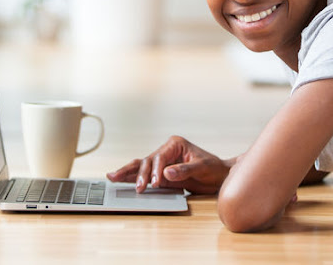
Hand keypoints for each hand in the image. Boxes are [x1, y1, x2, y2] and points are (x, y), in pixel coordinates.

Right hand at [106, 135, 232, 193]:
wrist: (219, 176)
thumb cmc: (213, 168)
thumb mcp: (202, 168)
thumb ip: (185, 170)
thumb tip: (167, 173)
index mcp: (175, 144)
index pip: (160, 157)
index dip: (155, 170)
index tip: (154, 183)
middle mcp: (166, 151)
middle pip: (147, 161)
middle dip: (139, 173)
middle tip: (138, 187)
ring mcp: (162, 162)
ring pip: (141, 166)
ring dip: (128, 173)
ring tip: (112, 177)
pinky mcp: (161, 173)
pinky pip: (144, 174)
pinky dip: (132, 177)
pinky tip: (119, 179)